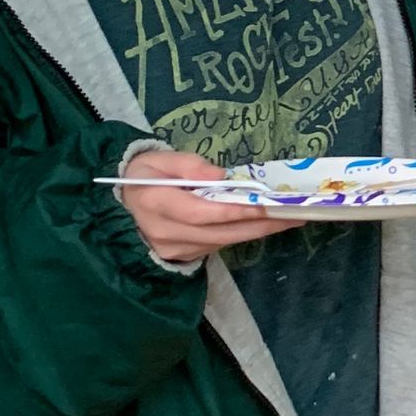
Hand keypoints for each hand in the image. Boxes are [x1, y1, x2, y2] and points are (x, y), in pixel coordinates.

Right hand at [117, 149, 302, 261]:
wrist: (120, 206)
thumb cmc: (142, 175)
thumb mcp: (157, 159)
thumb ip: (187, 164)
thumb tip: (221, 177)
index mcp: (153, 203)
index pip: (201, 212)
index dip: (236, 211)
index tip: (267, 205)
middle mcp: (163, 232)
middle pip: (220, 232)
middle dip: (260, 224)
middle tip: (295, 215)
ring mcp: (173, 249)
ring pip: (223, 241)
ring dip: (258, 231)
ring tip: (289, 219)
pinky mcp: (182, 256)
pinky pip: (218, 245)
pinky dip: (242, 235)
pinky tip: (264, 225)